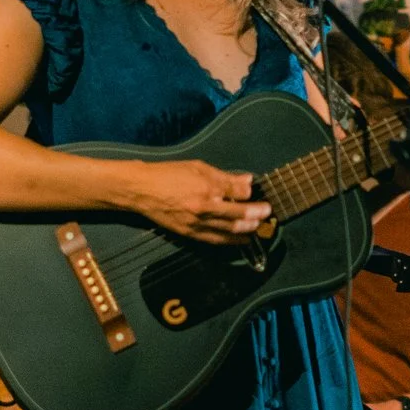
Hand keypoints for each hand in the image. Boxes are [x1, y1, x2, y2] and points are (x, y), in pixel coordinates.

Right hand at [125, 159, 270, 244]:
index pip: (237, 192)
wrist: (141, 191)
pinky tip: (240, 240)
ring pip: (228, 231)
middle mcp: (203, 207)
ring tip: (258, 229)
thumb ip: (224, 177)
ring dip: (246, 231)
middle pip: (237, 215)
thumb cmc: (168, 175)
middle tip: (267, 214)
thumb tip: (246, 181)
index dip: (250, 193)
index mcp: (205, 187)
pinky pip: (214, 240)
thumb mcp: (198, 168)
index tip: (258, 193)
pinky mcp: (189, 234)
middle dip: (256, 215)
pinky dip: (229, 241)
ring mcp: (196, 223)